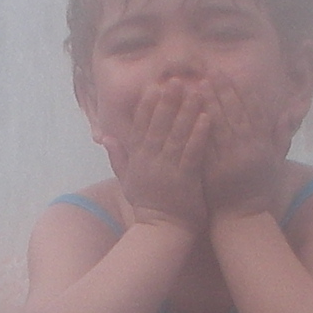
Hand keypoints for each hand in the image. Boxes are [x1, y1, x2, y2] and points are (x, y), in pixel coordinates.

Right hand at [107, 81, 211, 233]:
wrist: (161, 232)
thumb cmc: (147, 206)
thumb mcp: (127, 181)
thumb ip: (118, 157)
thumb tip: (105, 137)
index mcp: (138, 160)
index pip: (141, 128)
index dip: (148, 106)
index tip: (154, 87)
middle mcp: (151, 161)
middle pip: (159, 126)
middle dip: (168, 101)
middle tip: (177, 80)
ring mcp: (168, 170)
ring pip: (177, 135)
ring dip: (186, 112)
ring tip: (196, 92)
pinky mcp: (185, 179)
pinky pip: (192, 153)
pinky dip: (199, 135)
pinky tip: (206, 118)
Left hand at [199, 77, 289, 221]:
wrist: (242, 217)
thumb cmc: (259, 190)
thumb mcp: (275, 163)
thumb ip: (279, 137)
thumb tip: (288, 114)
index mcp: (263, 146)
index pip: (255, 113)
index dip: (244, 93)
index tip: (235, 77)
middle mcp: (248, 150)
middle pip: (235, 114)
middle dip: (224, 91)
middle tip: (213, 72)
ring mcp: (230, 159)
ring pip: (220, 125)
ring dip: (210, 103)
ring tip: (199, 85)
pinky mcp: (214, 169)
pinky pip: (206, 143)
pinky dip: (199, 127)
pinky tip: (191, 112)